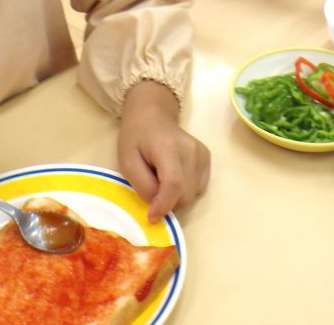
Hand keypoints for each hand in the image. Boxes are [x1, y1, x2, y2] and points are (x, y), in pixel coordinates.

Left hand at [118, 81, 209, 222]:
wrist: (153, 116)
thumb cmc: (136, 137)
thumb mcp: (127, 161)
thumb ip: (142, 184)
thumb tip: (156, 205)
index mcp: (168, 147)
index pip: (174, 183)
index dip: (164, 205)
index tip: (152, 217)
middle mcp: (190, 150)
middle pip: (185, 194)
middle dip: (167, 202)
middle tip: (151, 189)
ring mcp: (202, 154)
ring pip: (193, 194)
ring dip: (176, 197)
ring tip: (162, 179)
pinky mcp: (206, 158)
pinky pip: (198, 187)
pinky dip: (185, 190)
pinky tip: (174, 176)